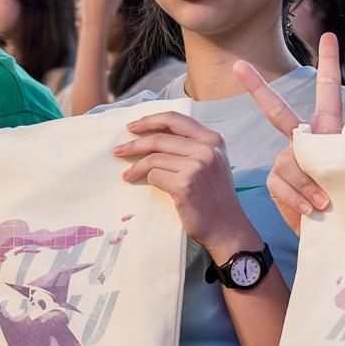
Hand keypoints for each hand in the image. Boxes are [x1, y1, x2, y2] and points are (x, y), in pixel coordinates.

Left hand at [114, 108, 256, 260]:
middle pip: (160, 138)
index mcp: (213, 140)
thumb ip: (191, 146)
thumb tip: (153, 137)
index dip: (150, 120)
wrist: (226, 226)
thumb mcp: (211, 163)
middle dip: (135, 144)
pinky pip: (155, 175)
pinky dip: (145, 178)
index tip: (133, 127)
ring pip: (154, 158)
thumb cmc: (214, 196)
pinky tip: (141, 183)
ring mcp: (197, 166)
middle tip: (119, 150)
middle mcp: (207, 149)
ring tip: (127, 173)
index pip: (176, 119)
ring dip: (136, 166)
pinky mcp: (185, 184)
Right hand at [235, 32, 343, 234]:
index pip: (329, 91)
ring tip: (325, 201)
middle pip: (277, 111)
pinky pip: (281, 182)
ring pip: (289, 161)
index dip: (329, 62)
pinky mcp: (277, 182)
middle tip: (239, 66)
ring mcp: (288, 160)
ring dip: (308, 183)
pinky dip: (297, 197)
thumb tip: (302, 155)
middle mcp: (304, 140)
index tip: (327, 35)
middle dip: (257, 88)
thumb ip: (327, 157)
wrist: (336, 233)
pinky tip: (312, 210)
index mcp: (329, 129)